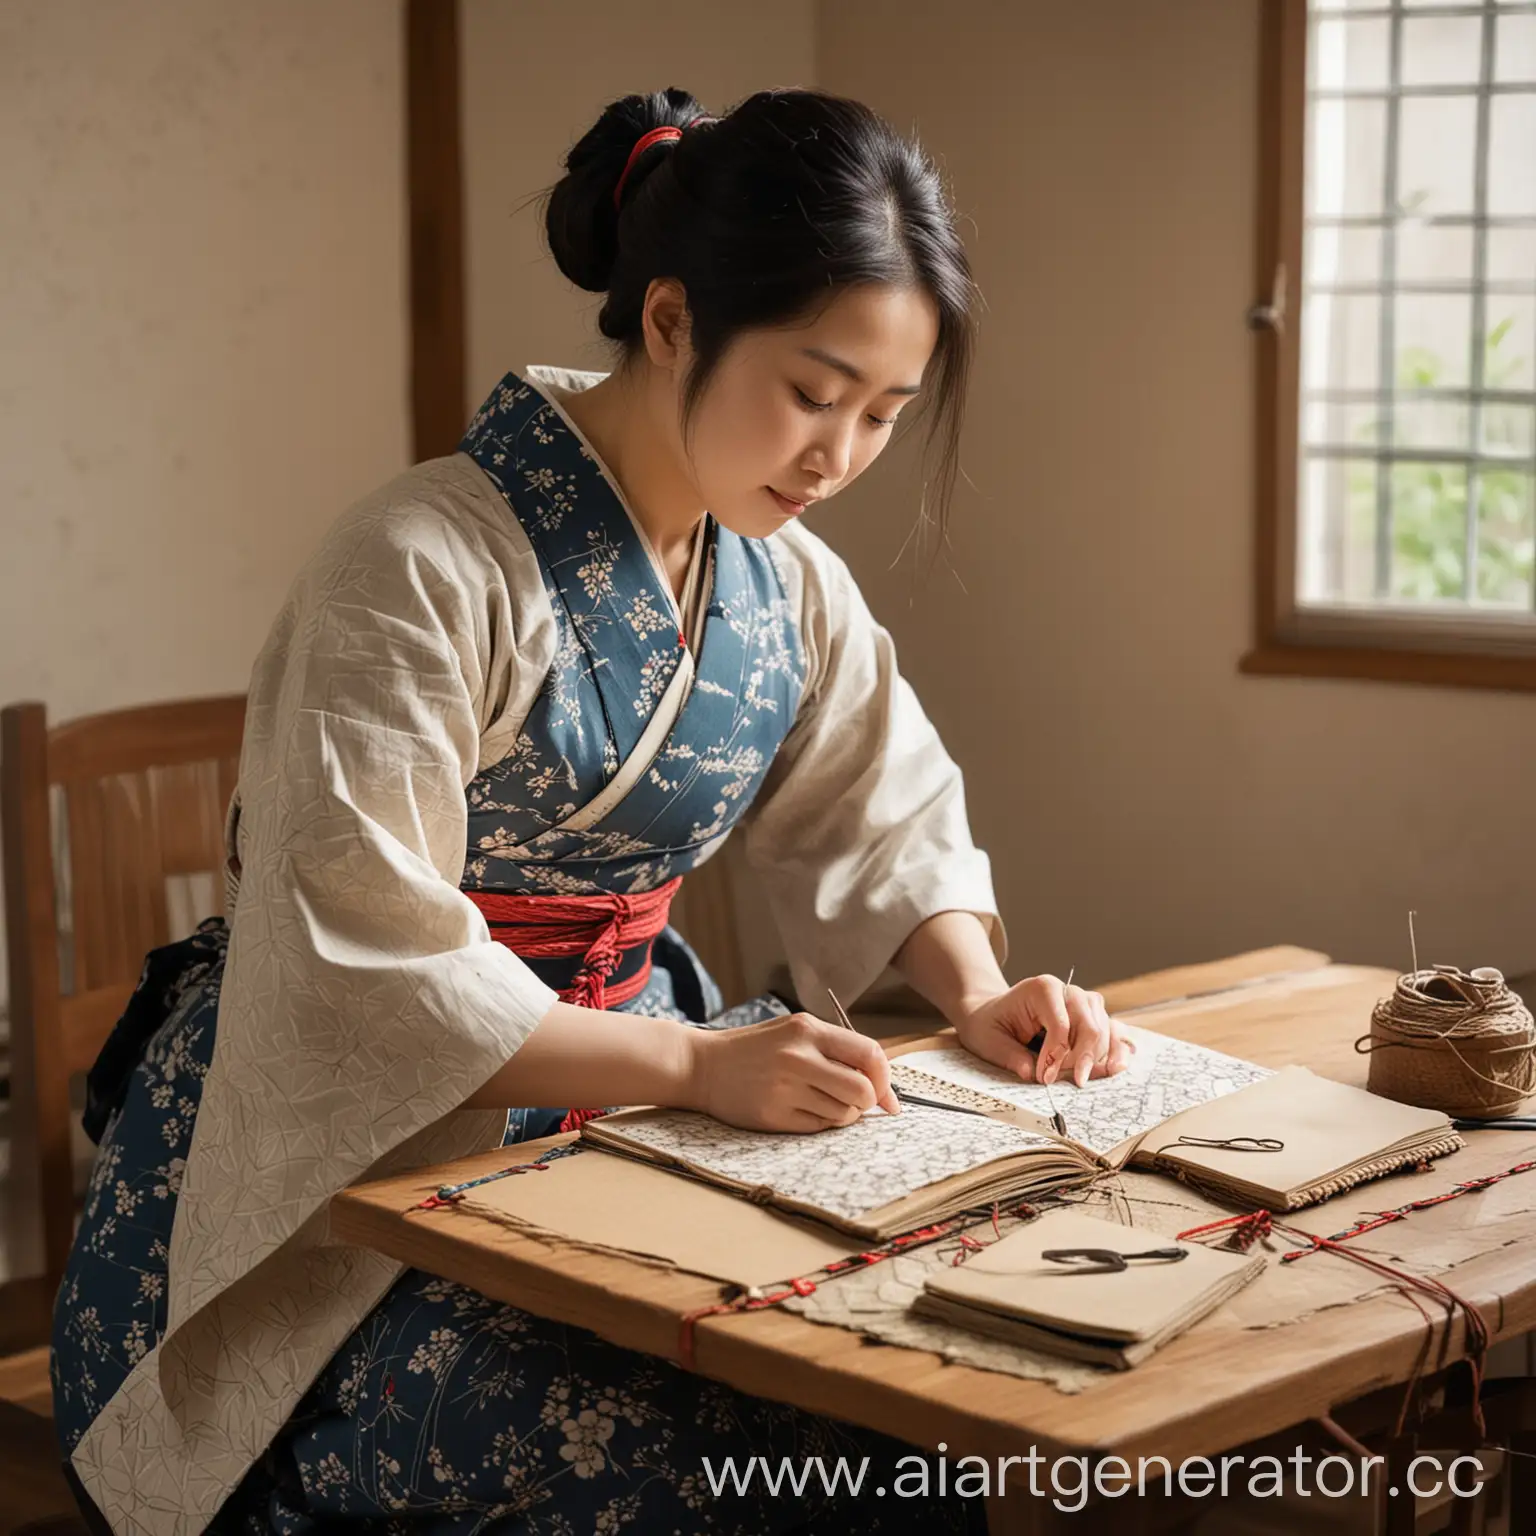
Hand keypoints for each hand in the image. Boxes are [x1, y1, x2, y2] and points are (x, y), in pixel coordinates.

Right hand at [684, 1012, 899, 1131]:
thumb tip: (879, 1083)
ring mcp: (785, 1087)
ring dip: (842, 1115)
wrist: (702, 1066)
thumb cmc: (755, 1050)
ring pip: (843, 1114)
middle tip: (855, 1103)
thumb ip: (834, 1048)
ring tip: (820, 1102)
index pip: (869, 1053)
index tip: (887, 1097)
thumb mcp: (793, 1032)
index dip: (885, 1079)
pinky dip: (820, 1123)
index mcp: (807, 1030)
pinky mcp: (773, 1115)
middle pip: (862, 1090)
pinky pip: (818, 1127)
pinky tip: (801, 1110)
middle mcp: (798, 1057)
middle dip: (867, 1102)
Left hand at [953, 976, 1135, 1086]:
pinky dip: (1118, 1050)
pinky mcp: (1093, 1018)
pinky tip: (1116, 1068)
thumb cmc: (991, 1024)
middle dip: (1083, 1058)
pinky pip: (1115, 1032)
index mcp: (1042, 989)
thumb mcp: (989, 1040)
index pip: (1060, 1024)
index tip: (1044, 1078)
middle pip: (1089, 1025)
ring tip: (1087, 1079)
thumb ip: (1011, 1057)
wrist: (993, 1015)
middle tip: (1073, 1083)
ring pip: (1105, 1028)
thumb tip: (1032, 1075)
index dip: (1056, 1055)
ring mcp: (1084, 1003)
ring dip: (1099, 1057)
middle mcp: (1068, 992)